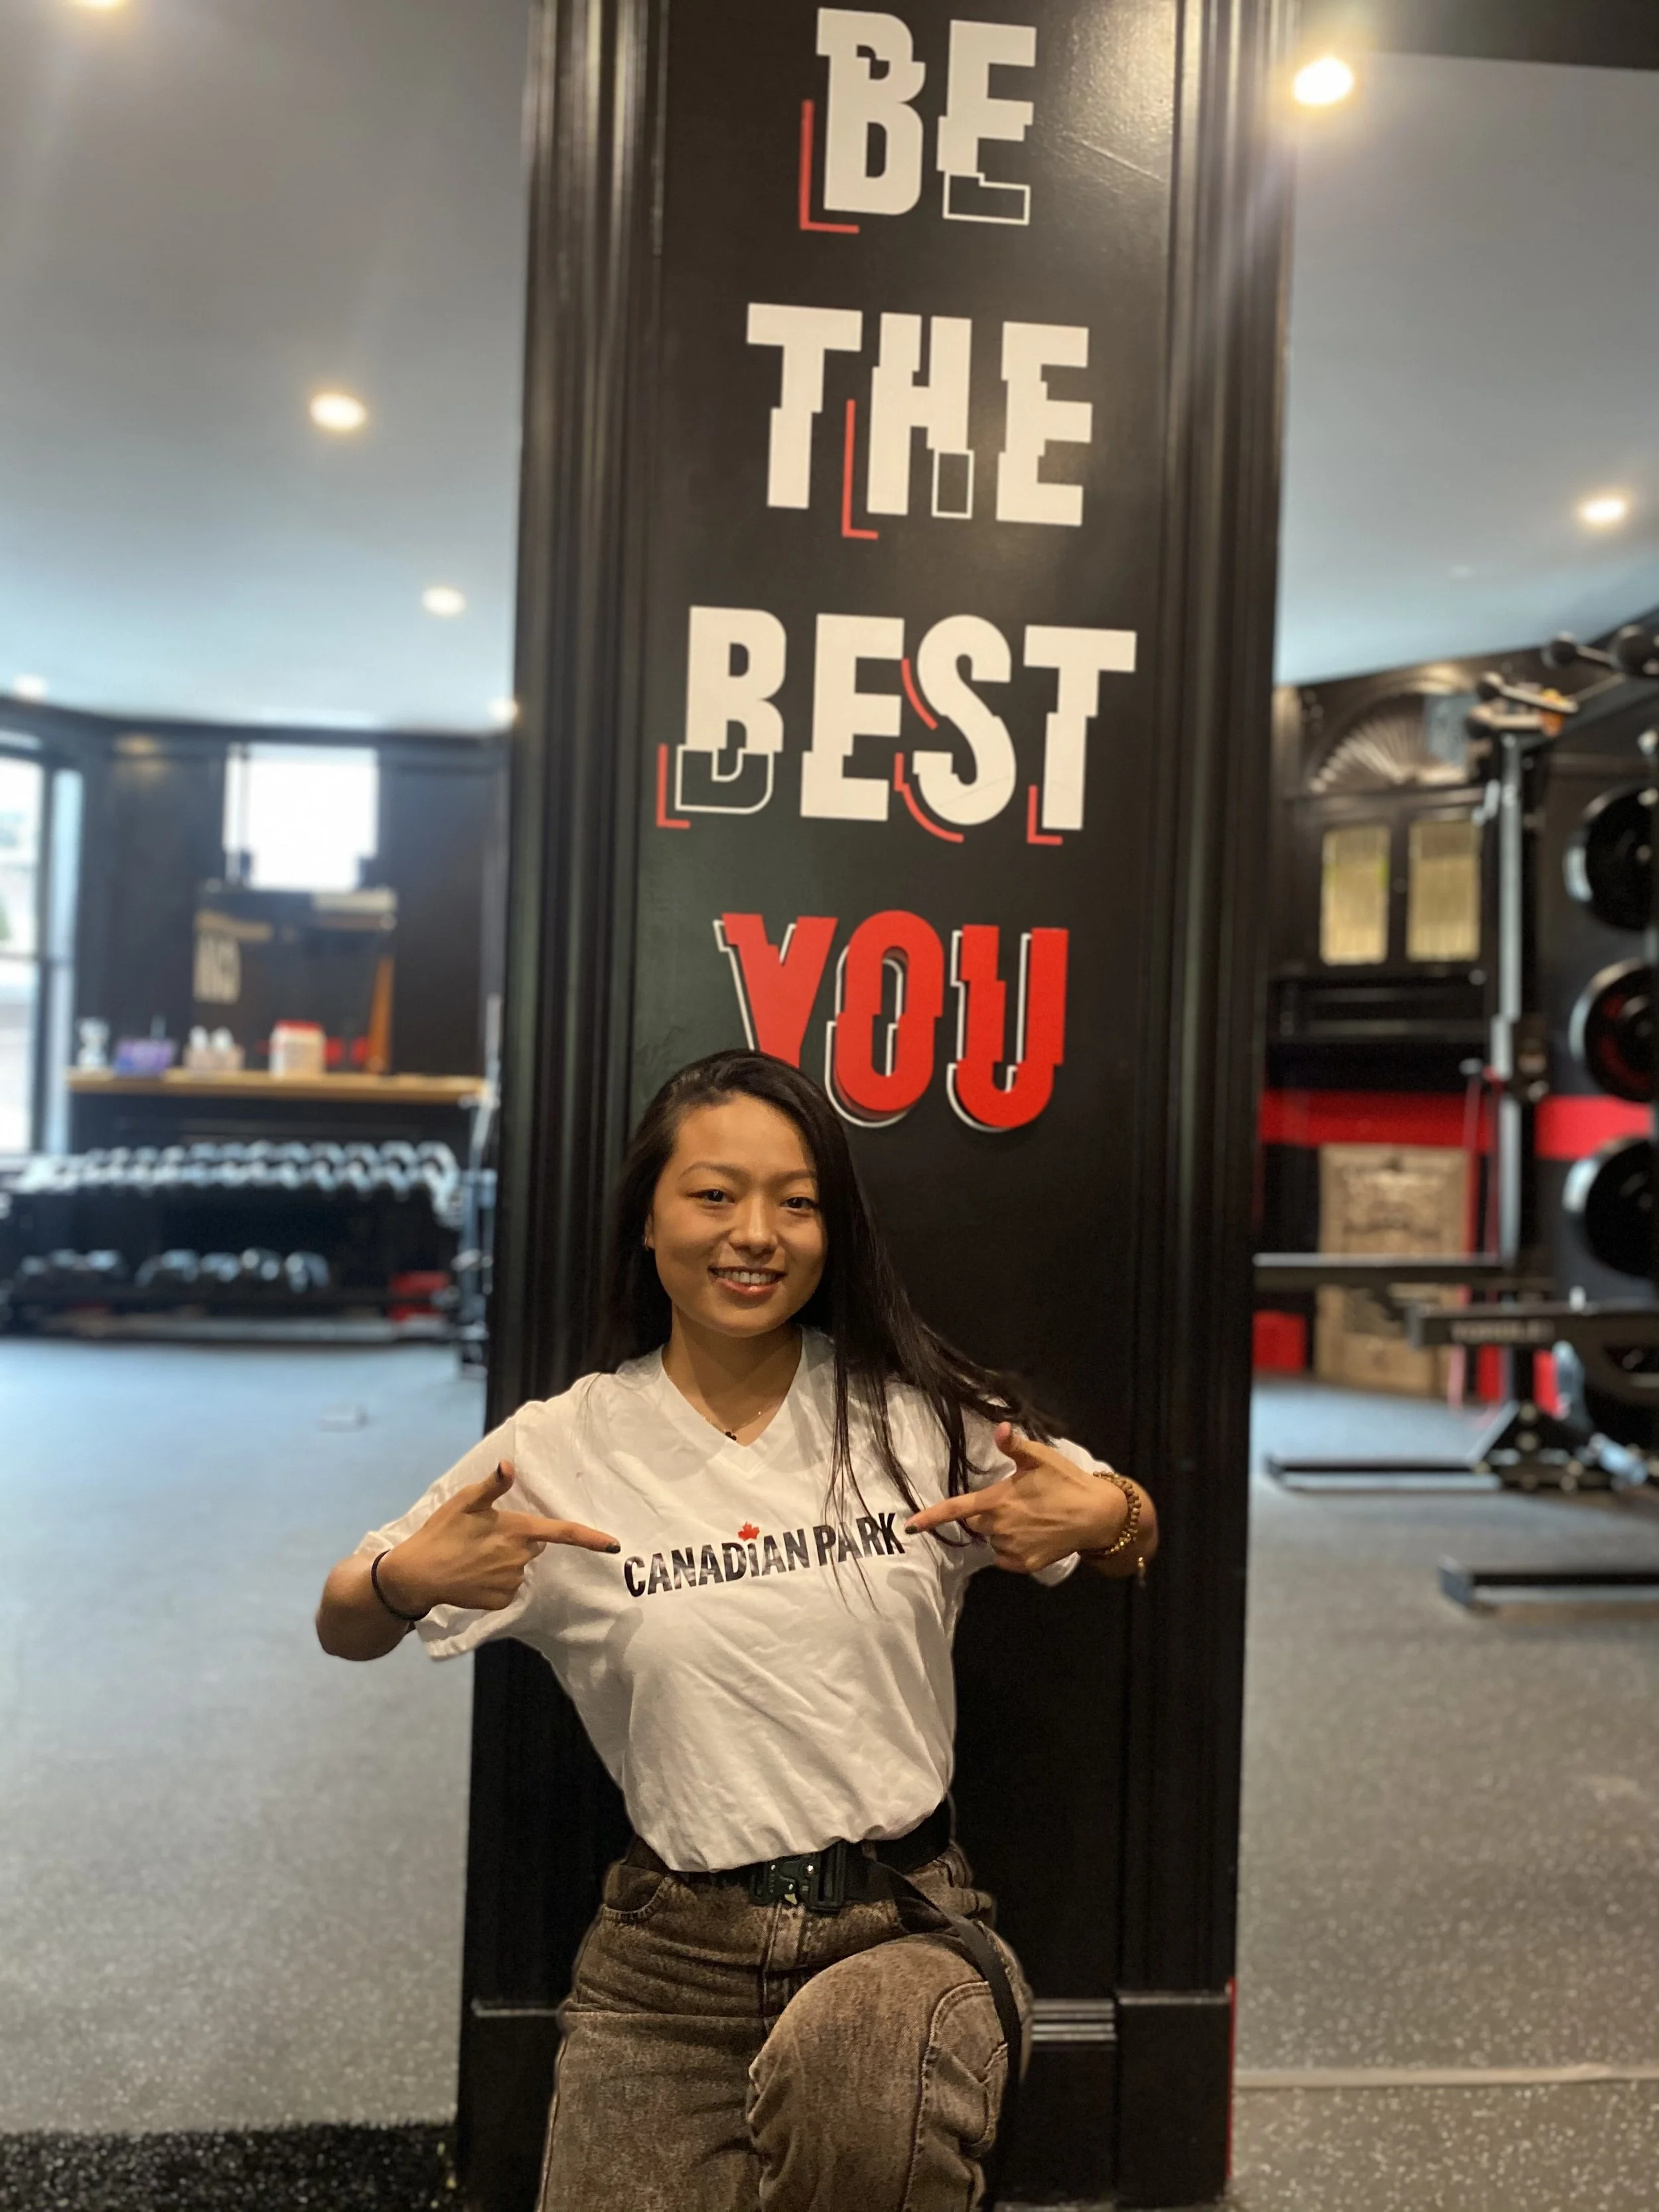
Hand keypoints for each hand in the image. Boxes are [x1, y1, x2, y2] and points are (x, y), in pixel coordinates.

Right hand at [377, 1461, 619, 1615]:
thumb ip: (492, 1485)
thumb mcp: (464, 1501)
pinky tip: (473, 1575)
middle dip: (518, 1539)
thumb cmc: (441, 1532)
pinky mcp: (500, 1601)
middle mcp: (520, 1558)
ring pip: (519, 1566)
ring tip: (473, 1555)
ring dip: (504, 1560)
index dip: (591, 1538)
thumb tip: (509, 1464)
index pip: (563, 1532)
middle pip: (534, 1545)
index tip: (615, 1545)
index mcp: (517, 1530)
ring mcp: (511, 1582)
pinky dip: (495, 1581)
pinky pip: (507, 1587)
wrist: (416, 1575)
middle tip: (485, 1535)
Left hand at [903, 1422, 1129, 1574]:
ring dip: (1000, 1531)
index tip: (910, 1527)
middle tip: (1011, 1501)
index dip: (930, 1518)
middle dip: (985, 1513)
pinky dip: (1012, 1549)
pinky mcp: (1025, 1564)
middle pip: (976, 1523)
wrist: (1097, 1515)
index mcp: (997, 1501)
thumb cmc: (1066, 1482)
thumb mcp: (1040, 1458)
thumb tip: (999, 1427)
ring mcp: (1012, 1548)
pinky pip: (1006, 1558)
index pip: (956, 1510)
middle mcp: (1000, 1527)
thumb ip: (1014, 1446)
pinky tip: (1032, 1535)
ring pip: (992, 1540)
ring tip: (1028, 1518)